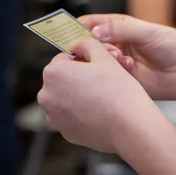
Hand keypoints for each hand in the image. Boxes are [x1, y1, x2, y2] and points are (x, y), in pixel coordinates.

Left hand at [38, 38, 161, 152]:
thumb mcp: (104, 56)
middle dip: (78, 75)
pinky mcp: (64, 132)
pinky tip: (99, 108)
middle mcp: (47, 96)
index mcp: (54, 73)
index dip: (81, 57)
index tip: (95, 63)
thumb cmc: (117, 90)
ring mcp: (54, 117)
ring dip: (78, 92)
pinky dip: (81, 110)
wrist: (129, 125)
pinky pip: (70, 114)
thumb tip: (78, 45)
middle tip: (100, 77)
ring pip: (65, 96)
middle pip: (62, 78)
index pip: (63, 57)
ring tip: (101, 93)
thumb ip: (86, 44)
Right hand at [81, 14, 175, 103]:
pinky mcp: (122, 80)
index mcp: (122, 26)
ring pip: (97, 61)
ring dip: (104, 60)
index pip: (93, 23)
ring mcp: (118, 62)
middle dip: (91, 46)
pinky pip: (107, 76)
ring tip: (120, 59)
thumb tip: (95, 32)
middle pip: (90, 44)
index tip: (67, 32)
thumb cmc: (172, 46)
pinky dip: (113, 73)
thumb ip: (122, 31)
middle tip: (98, 49)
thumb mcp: (148, 32)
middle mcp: (117, 43)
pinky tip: (127, 70)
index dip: (78, 26)